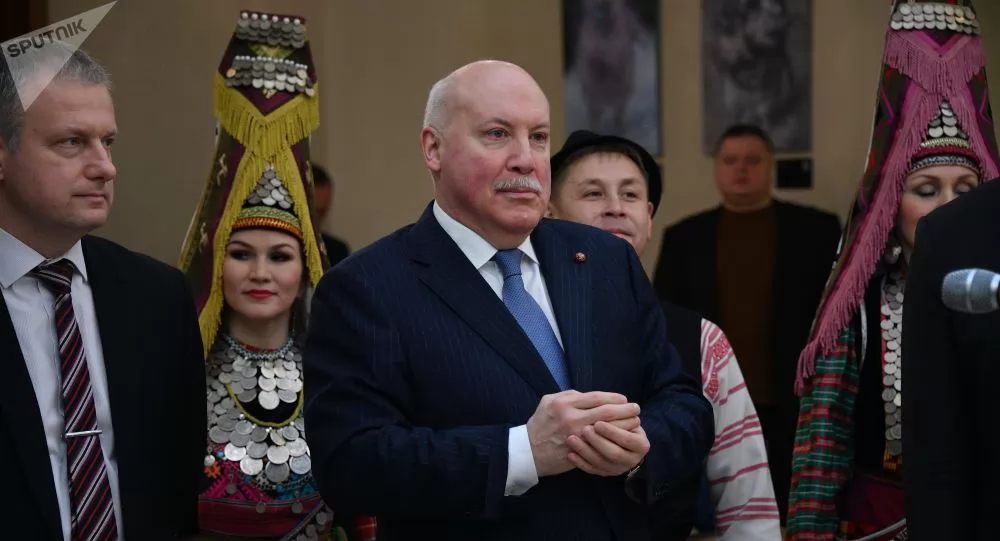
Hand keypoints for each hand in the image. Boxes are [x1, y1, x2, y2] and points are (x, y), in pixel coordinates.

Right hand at [526, 390, 640, 476]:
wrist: (528, 450)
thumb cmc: (539, 423)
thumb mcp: (549, 401)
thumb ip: (570, 396)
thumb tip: (592, 396)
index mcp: (565, 403)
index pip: (597, 398)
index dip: (615, 398)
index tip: (625, 399)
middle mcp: (572, 418)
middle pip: (606, 412)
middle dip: (625, 410)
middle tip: (636, 409)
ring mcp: (576, 436)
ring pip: (607, 428)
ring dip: (624, 425)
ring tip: (634, 422)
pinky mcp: (578, 450)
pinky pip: (602, 443)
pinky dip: (614, 439)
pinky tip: (622, 437)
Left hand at [565, 422, 649, 476]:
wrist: (620, 438)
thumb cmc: (622, 422)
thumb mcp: (626, 417)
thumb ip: (620, 415)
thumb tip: (610, 406)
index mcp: (641, 445)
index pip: (627, 440)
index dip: (612, 432)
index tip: (598, 422)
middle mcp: (632, 459)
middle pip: (614, 454)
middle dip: (598, 441)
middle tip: (584, 430)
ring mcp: (618, 469)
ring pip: (601, 463)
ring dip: (585, 451)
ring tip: (571, 439)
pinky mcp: (605, 473)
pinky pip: (591, 470)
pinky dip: (580, 463)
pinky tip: (570, 454)